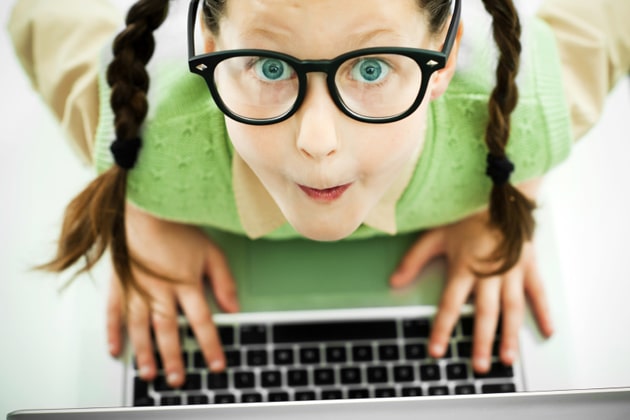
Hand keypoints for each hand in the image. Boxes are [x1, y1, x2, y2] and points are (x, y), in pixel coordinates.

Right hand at [107, 203, 238, 387]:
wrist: (145, 206)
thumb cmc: (177, 226)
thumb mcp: (210, 251)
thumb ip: (224, 281)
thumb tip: (234, 308)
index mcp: (185, 283)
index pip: (201, 321)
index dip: (210, 345)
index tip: (216, 364)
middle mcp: (160, 290)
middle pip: (169, 330)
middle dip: (175, 358)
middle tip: (178, 379)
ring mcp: (137, 288)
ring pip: (141, 327)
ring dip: (145, 353)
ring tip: (149, 373)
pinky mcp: (118, 283)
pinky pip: (113, 312)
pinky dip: (113, 332)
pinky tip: (115, 349)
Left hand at [390, 210, 553, 372]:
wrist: (497, 191)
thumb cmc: (464, 212)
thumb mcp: (435, 234)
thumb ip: (414, 260)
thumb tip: (394, 282)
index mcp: (464, 267)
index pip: (450, 305)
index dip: (442, 329)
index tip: (437, 350)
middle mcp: (489, 272)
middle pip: (484, 313)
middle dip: (480, 342)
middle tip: (479, 366)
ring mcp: (511, 270)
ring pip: (511, 309)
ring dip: (510, 335)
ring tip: (508, 359)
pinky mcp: (528, 265)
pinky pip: (538, 292)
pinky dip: (543, 312)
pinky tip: (547, 331)